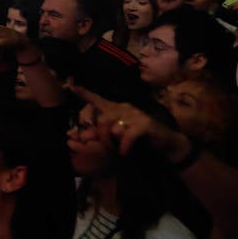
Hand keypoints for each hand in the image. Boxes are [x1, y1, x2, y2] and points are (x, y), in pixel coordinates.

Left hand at [70, 85, 189, 158]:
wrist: (166, 143)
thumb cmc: (140, 139)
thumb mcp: (117, 138)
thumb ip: (102, 135)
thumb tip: (83, 136)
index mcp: (116, 109)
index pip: (98, 100)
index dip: (84, 93)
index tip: (71, 86)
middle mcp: (125, 108)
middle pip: (103, 120)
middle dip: (102, 138)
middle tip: (108, 149)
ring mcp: (135, 115)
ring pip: (114, 128)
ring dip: (112, 143)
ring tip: (117, 151)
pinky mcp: (145, 124)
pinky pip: (127, 135)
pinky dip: (123, 146)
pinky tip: (124, 152)